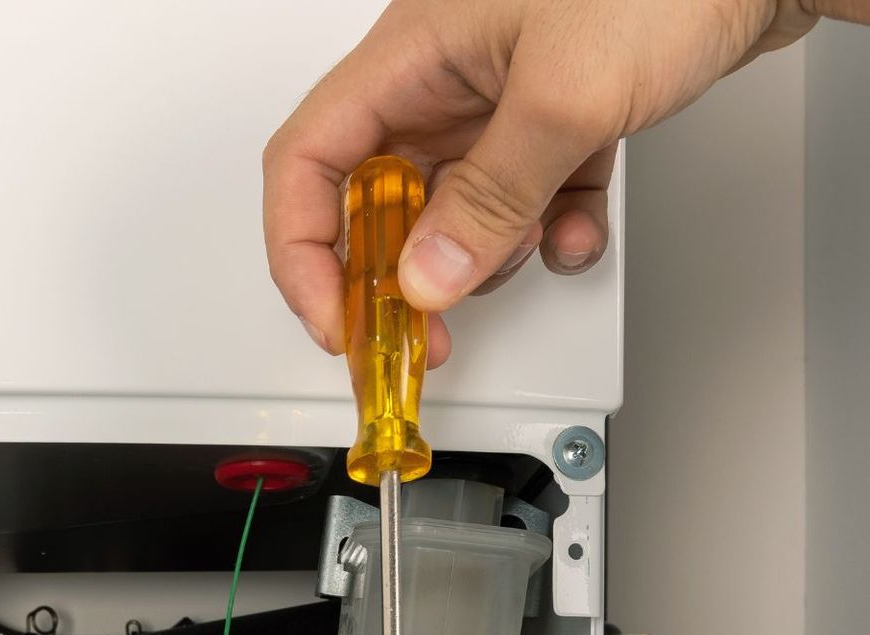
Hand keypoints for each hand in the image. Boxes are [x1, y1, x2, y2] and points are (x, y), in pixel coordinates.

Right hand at [263, 0, 841, 359]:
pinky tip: (577, 230)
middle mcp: (446, 73)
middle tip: (423, 333)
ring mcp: (502, 92)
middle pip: (378, 198)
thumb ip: (488, 201)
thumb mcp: (564, 97)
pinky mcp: (558, 108)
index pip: (309, 164)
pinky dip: (548, 230)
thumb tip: (427, 279)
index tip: (339, 319)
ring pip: (454, 210)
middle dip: (400, 274)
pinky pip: (526, 197)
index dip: (305, 252)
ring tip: (526, 251)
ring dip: (486, 254)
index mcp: (413, 52)